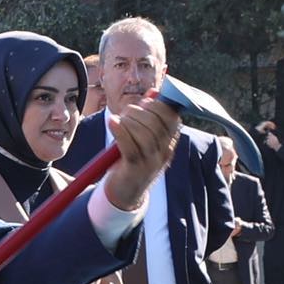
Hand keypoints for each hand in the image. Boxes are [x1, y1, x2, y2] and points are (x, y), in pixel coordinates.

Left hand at [101, 90, 181, 212]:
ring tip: (118, 121)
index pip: (171, 117)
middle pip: (156, 123)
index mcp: (170, 142)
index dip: (157, 104)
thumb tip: (155, 91)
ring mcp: (151, 162)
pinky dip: (120, 131)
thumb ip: (149, 114)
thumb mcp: (144, 136)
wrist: (125, 192)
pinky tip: (112, 122)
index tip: (143, 103)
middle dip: (139, 111)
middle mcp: (164, 152)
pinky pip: (130, 147)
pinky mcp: (135, 169)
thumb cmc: (132, 158)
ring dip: (128, 121)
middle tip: (127, 113)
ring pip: (143, 133)